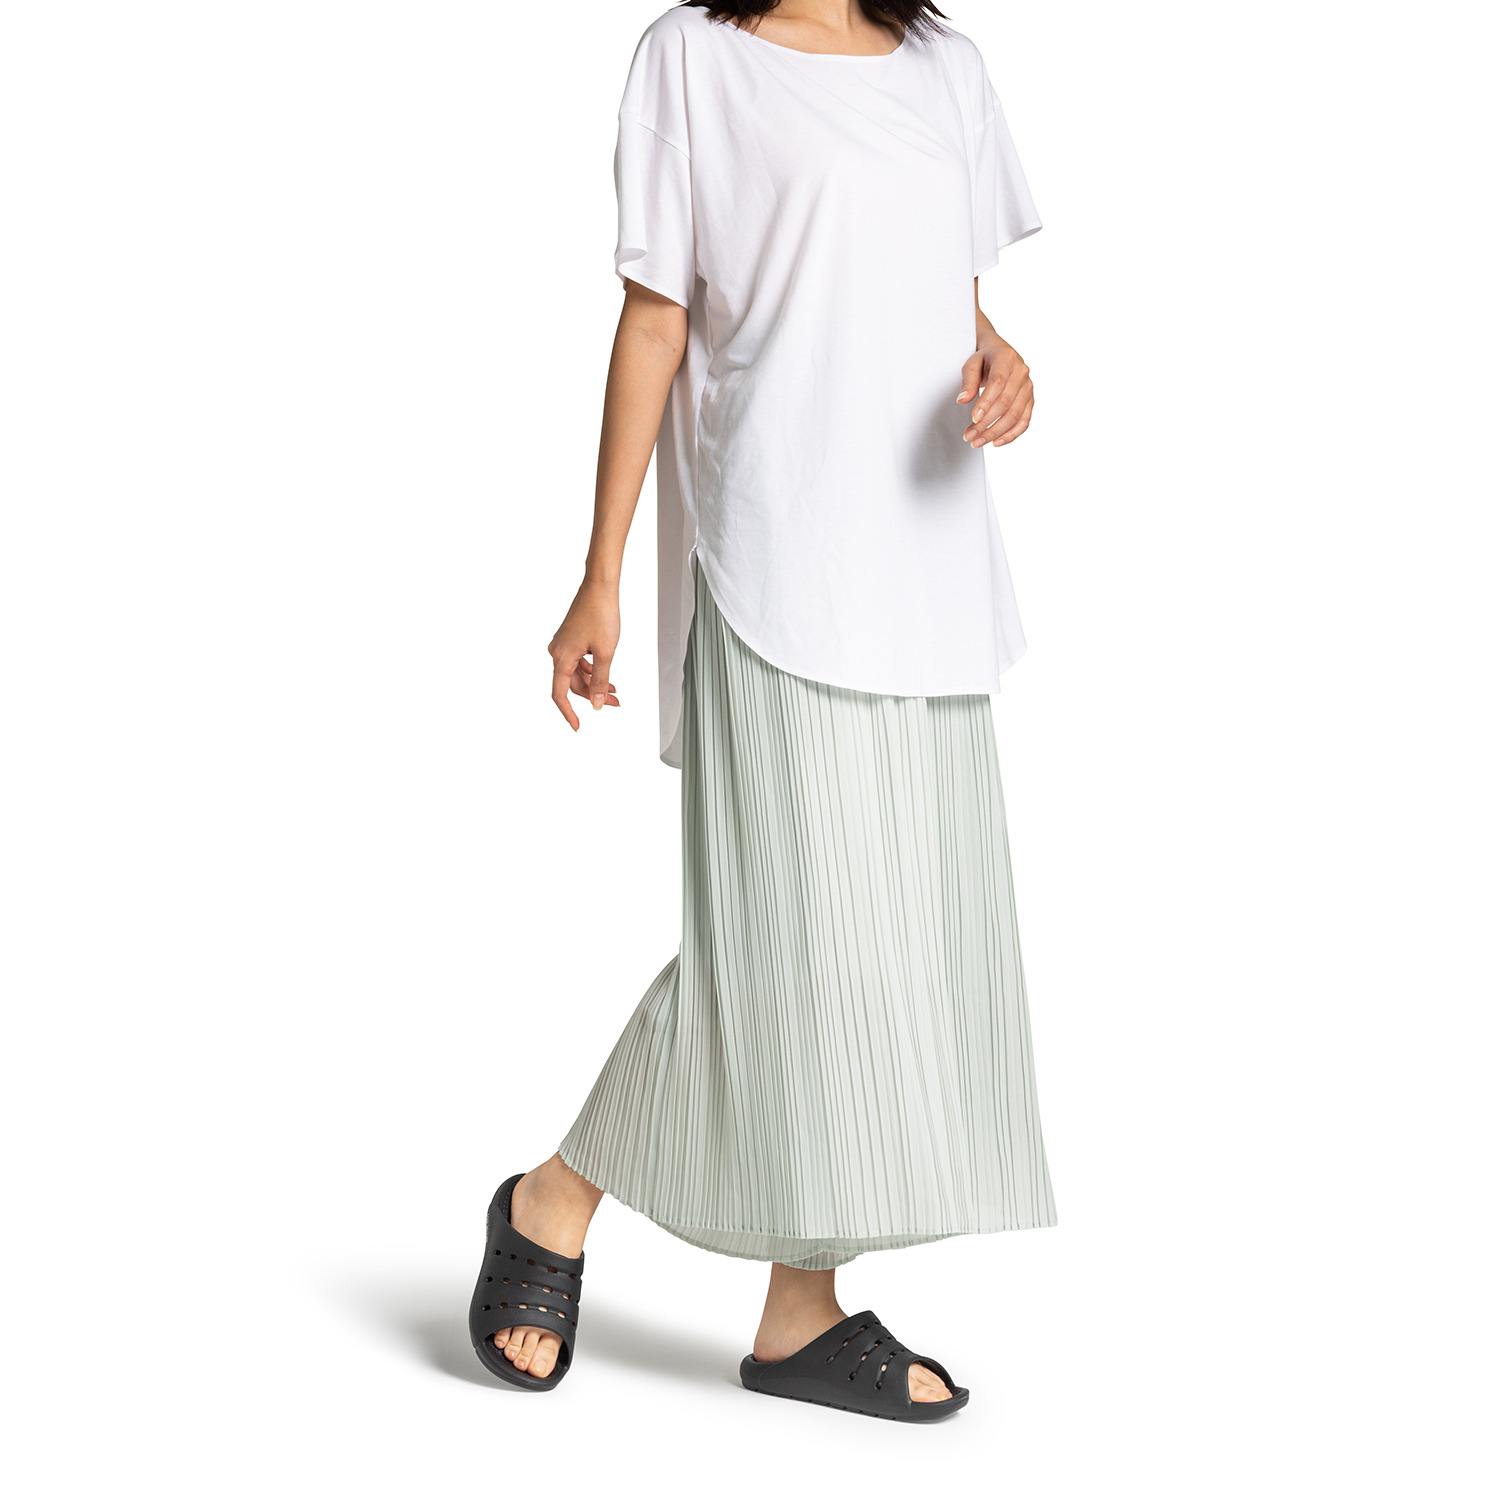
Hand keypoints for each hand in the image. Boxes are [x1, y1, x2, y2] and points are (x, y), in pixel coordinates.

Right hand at [548, 579, 620, 730]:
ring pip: (577, 674)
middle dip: (592, 696)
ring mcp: (563, 645)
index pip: (560, 694)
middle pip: (573, 685)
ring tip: (614, 691)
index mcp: (561, 658)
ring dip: (594, 684)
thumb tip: (595, 703)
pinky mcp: (570, 639)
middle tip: (613, 703)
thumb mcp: (605, 653)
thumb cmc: (600, 614)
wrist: (600, 588)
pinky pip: (578, 662)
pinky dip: (592, 671)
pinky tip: (605, 674)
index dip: (569, 713)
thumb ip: (600, 681)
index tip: (577, 726)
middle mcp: (558, 652)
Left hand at [957, 336, 1033, 447]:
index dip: (986, 403)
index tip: (973, 418)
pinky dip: (1011, 434)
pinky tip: (996, 442)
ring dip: (996, 432)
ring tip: (978, 441)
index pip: (997, 383)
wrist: (1000, 354)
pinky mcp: (1029, 400)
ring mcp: (1028, 387)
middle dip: (986, 422)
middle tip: (969, 435)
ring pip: (1015, 414)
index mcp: (1006, 358)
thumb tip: (962, 400)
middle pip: (1005, 402)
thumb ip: (967, 381)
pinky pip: (1024, 421)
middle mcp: (1021, 372)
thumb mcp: (971, 364)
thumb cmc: (985, 360)